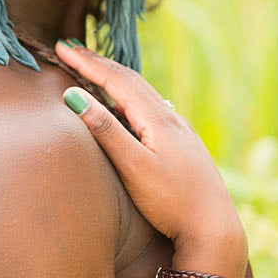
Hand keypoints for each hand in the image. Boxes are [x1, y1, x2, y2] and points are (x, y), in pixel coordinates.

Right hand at [55, 42, 246, 267]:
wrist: (215, 230)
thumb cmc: (172, 203)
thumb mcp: (134, 167)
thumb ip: (106, 131)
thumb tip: (74, 96)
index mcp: (157, 119)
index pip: (116, 80)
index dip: (87, 62)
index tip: (62, 47)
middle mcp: (171, 119)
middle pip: (131, 80)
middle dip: (99, 63)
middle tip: (72, 49)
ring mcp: (180, 132)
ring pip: (143, 93)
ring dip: (116, 78)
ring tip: (95, 71)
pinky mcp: (183, 146)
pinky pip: (152, 108)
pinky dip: (131, 97)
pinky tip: (131, 107)